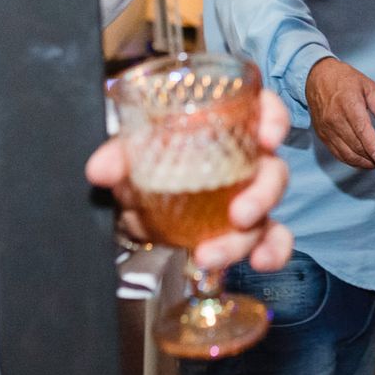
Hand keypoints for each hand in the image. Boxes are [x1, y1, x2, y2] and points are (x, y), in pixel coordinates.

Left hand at [86, 87, 294, 272]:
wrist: (139, 199)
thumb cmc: (147, 160)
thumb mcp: (132, 152)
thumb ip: (118, 156)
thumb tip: (100, 170)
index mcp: (227, 126)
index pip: (264, 110)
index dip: (274, 119)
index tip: (267, 137)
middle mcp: (246, 159)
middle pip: (273, 170)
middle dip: (262, 195)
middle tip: (238, 215)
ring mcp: (249, 195)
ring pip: (269, 212)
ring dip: (251, 237)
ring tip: (212, 254)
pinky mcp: (245, 228)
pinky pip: (272, 238)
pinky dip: (272, 252)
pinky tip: (260, 264)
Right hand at [305, 58, 374, 169]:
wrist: (316, 78)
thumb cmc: (345, 80)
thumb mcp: (367, 85)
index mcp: (348, 103)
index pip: (361, 129)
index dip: (372, 146)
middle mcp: (335, 119)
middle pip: (356, 145)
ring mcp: (327, 129)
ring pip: (347, 154)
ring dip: (366, 163)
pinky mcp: (322, 135)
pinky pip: (338, 154)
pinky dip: (353, 161)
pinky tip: (366, 161)